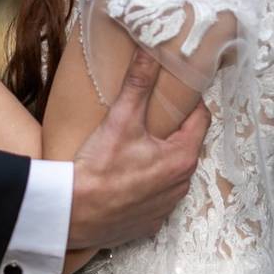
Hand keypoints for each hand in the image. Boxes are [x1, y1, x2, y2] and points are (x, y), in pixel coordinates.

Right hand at [68, 51, 210, 249]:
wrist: (72, 214)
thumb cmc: (99, 170)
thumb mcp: (121, 119)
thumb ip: (138, 83)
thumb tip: (150, 51)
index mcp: (182, 158)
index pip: (201, 120)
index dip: (190, 102)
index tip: (177, 90)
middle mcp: (181, 185)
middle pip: (186, 146)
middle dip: (173, 130)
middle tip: (152, 114)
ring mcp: (166, 207)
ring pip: (171, 173)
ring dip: (160, 158)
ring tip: (137, 144)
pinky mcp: (149, 222)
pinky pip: (155, 197)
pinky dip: (146, 185)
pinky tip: (126, 176)